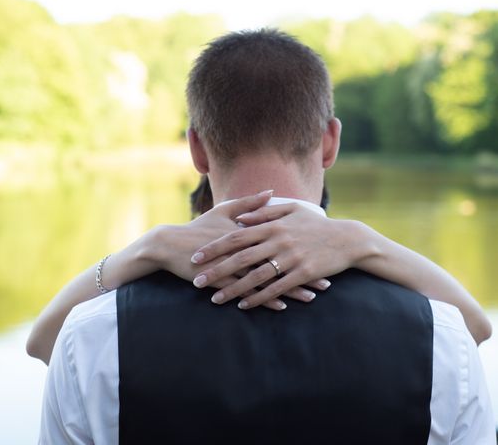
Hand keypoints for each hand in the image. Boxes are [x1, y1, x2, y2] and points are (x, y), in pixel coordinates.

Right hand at [138, 191, 324, 309]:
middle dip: (305, 272)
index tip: (324, 254)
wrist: (170, 244)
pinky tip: (282, 306)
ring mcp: (234, 264)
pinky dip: (266, 298)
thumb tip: (271, 191)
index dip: (304, 248)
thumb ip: (250, 202)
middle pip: (281, 261)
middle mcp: (245, 247)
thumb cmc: (199, 227)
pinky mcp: (223, 279)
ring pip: (270, 279)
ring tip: (312, 297)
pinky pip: (249, 291)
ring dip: (291, 289)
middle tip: (327, 281)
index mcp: (249, 230)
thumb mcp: (224, 210)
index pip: (283, 241)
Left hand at [189, 202, 368, 308]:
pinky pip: (276, 288)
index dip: (215, 247)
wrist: (347, 239)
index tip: (196, 256)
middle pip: (240, 257)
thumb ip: (265, 212)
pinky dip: (258, 297)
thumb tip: (240, 219)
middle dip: (216, 270)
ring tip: (215, 299)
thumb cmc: (317, 224)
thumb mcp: (292, 211)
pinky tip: (244, 305)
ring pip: (255, 276)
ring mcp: (291, 258)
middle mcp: (279, 241)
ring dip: (233, 289)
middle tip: (196, 281)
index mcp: (273, 225)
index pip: (236, 236)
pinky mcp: (302, 274)